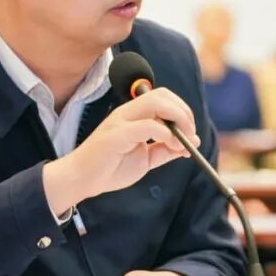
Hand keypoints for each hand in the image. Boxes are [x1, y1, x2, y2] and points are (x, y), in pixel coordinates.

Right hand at [43, 88, 198, 215]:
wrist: (83, 180)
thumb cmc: (111, 168)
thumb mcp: (146, 159)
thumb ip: (166, 149)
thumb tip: (193, 141)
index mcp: (133, 115)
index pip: (163, 97)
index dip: (182, 110)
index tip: (191, 133)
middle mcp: (127, 112)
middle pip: (162, 95)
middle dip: (183, 112)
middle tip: (190, 134)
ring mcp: (121, 120)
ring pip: (156, 102)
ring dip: (177, 118)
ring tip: (183, 140)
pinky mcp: (116, 134)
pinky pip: (147, 125)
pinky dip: (165, 133)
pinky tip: (170, 146)